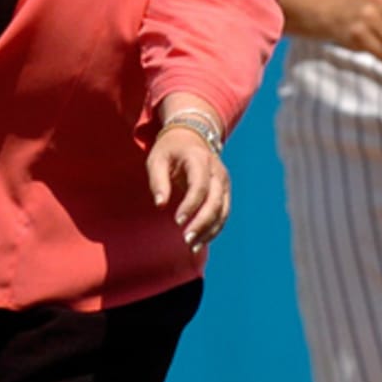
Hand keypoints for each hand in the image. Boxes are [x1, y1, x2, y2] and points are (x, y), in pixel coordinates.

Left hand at [146, 124, 229, 253]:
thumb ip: (157, 180)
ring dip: (209, 230)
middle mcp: (217, 171)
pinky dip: (214, 229)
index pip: (200, 186)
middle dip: (202, 223)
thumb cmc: (169, 149)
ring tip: (191, 246)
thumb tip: (160, 205)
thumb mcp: (157, 159)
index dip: (190, 205)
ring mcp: (224, 182)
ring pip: (222, 211)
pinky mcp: (224, 191)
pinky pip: (223, 213)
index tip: (177, 221)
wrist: (190, 135)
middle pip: (215, 201)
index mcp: (199, 159)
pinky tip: (200, 241)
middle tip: (185, 239)